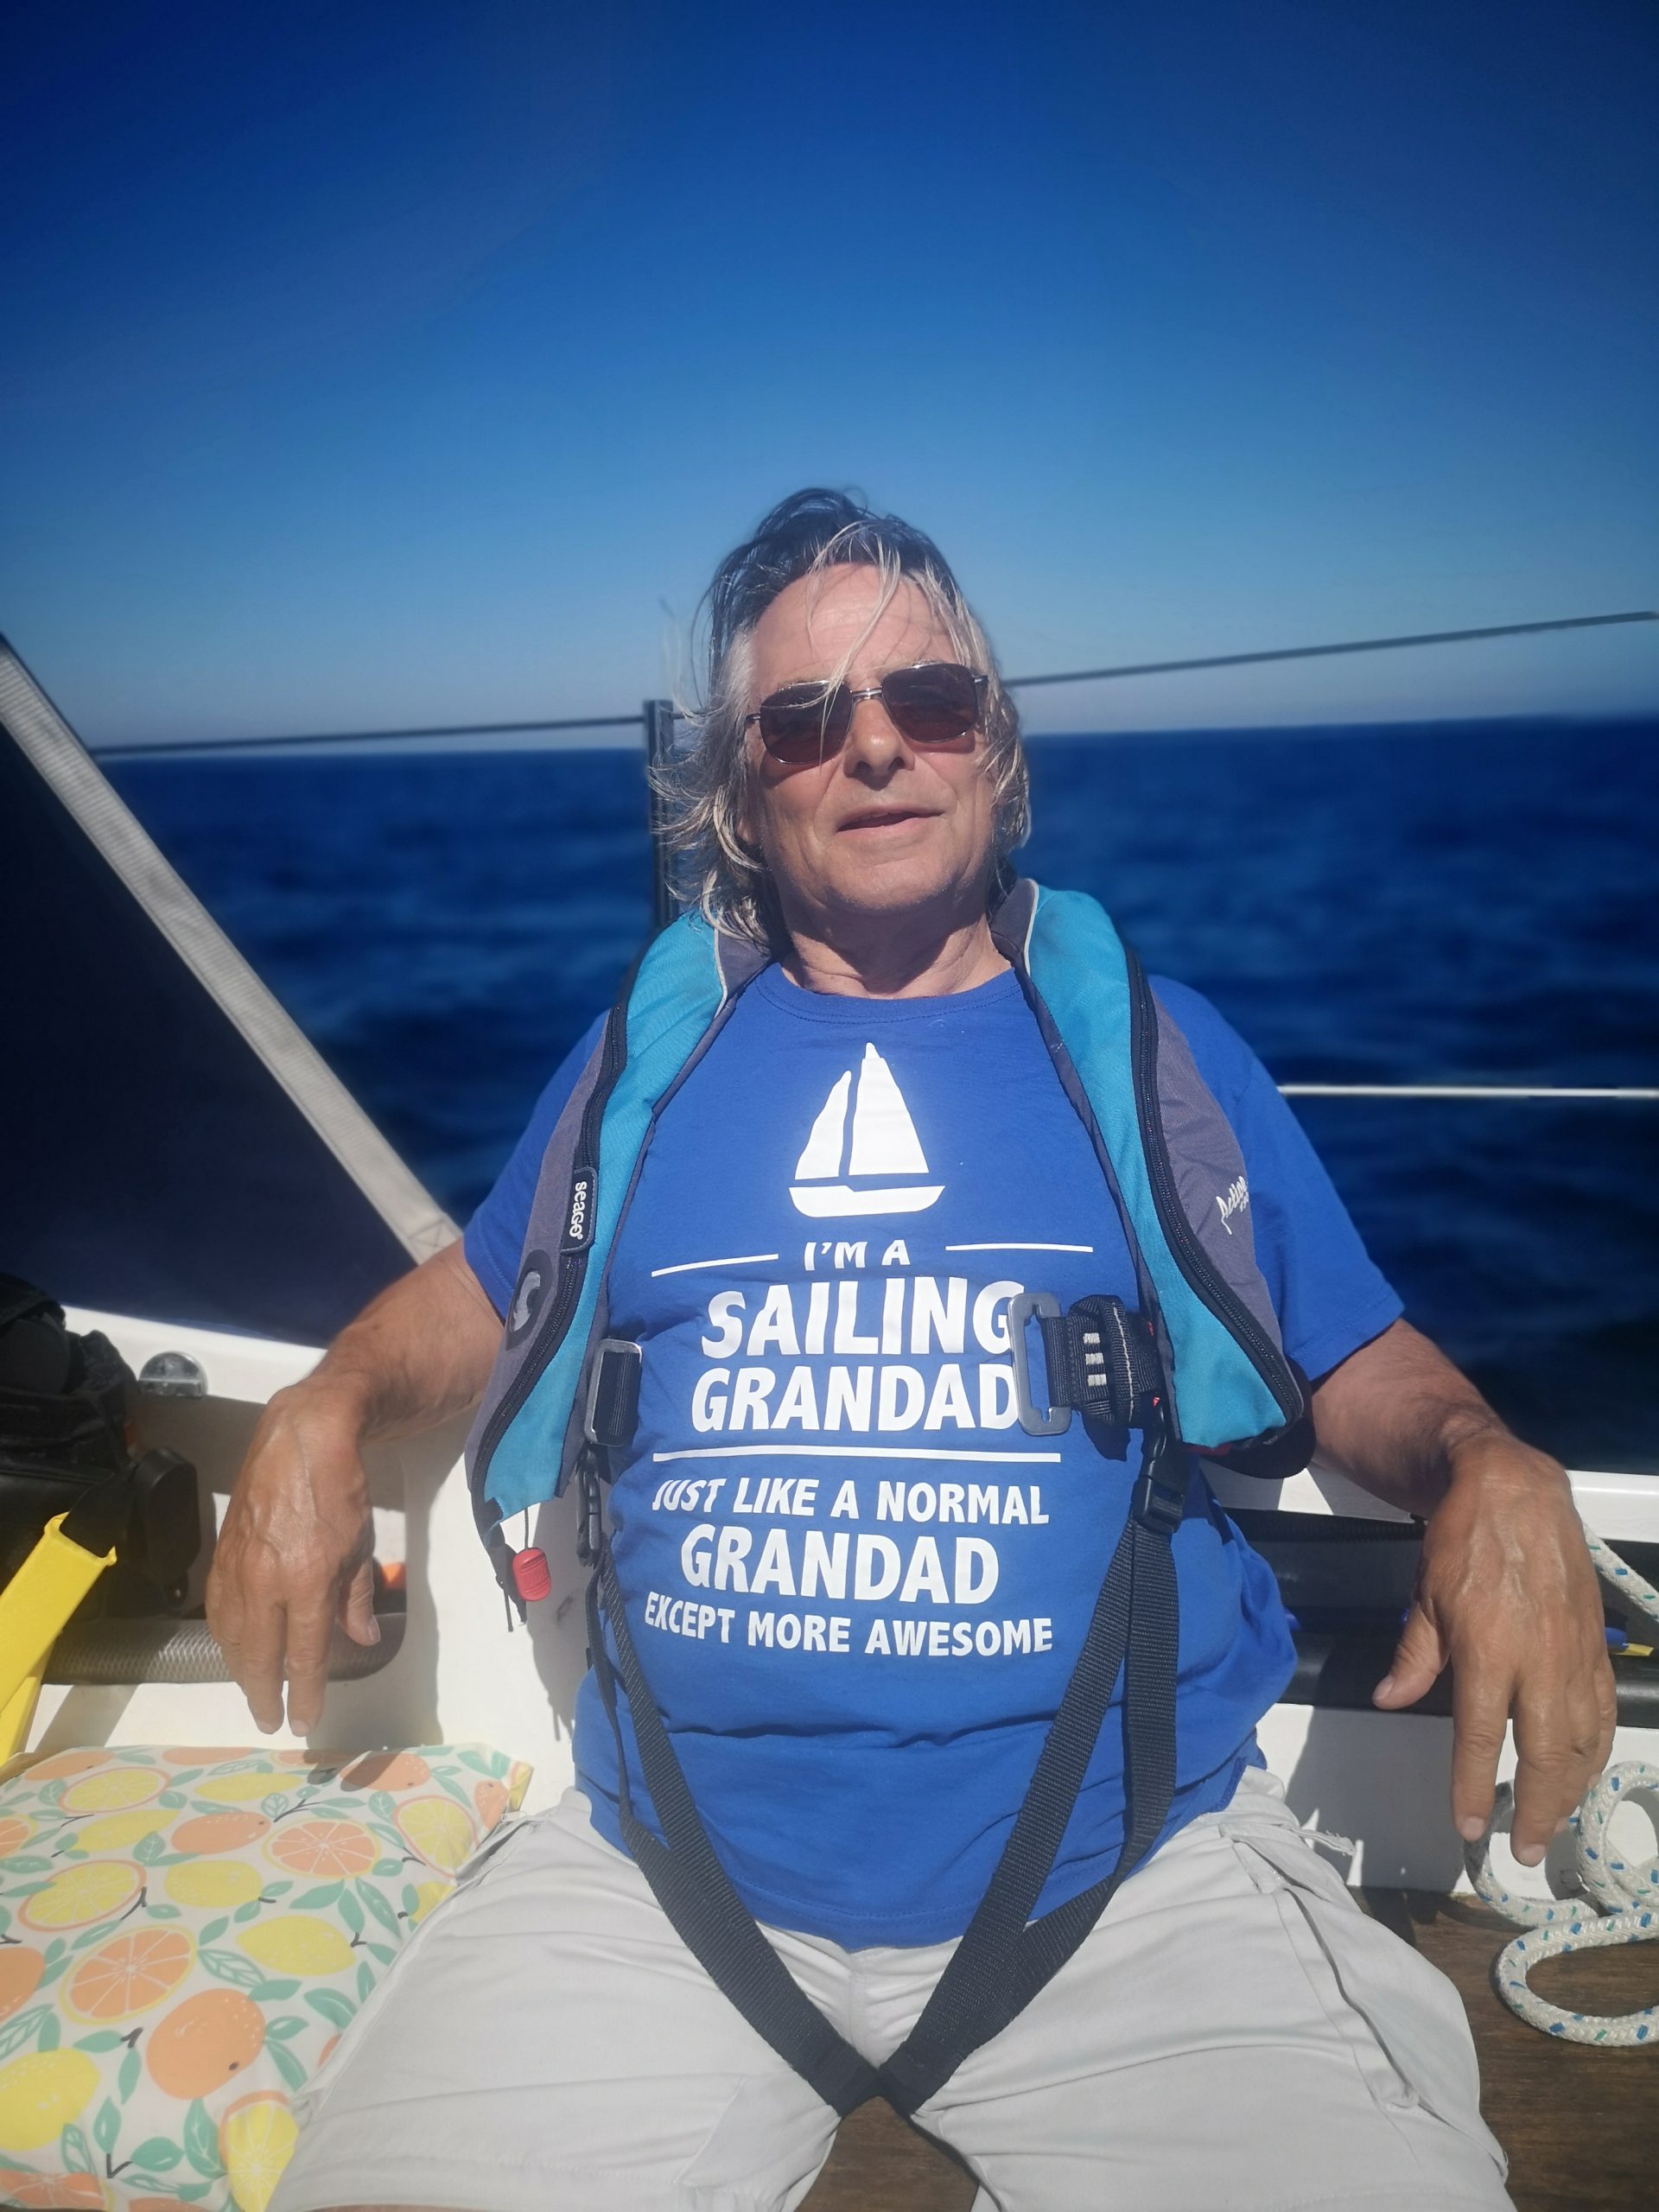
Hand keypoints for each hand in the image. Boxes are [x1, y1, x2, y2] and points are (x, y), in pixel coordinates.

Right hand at [206, 1382, 377, 1735]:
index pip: (303, 1657)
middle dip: (264, 1693)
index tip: (302, 1721)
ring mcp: (238, 1568)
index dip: (303, 1695)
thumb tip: (363, 1640)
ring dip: (240, 1669)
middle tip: (270, 1720)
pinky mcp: (222, 1554)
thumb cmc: (340, 1490)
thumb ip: (357, 1599)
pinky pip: (217, 1608)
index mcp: (306, 1584)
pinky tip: (232, 1647)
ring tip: (253, 1690)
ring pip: (231, 1637)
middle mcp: (266, 1583)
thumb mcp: (361, 1547)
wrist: (302, 1440)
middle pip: (259, 1656)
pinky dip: (224, 1636)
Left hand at [1371, 1434, 1616, 1863]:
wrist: (1517, 1492)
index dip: (1475, 1787)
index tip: (1470, 1826)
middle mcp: (1539, 1661)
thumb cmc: (1463, 1541)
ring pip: (1584, 1740)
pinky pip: (1602, 1710)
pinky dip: (1596, 1749)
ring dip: (1572, 1789)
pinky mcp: (1595, 1645)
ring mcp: (1574, 1655)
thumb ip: (1413, 1657)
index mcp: (1489, 1651)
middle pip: (1546, 1754)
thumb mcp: (1425, 1597)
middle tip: (1529, 1850)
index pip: (1481, 1737)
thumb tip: (1388, 1699)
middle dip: (1539, 1809)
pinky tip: (1585, 1770)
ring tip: (1556, 1822)